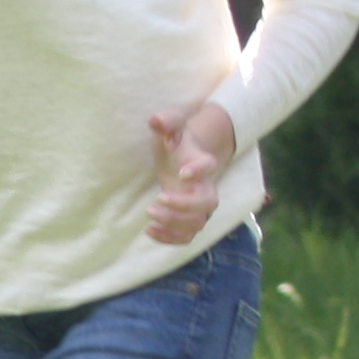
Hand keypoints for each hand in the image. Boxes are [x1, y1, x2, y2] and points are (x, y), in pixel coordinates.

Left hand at [144, 99, 238, 243]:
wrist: (183, 160)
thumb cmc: (175, 143)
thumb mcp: (170, 127)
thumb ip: (166, 122)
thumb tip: (155, 121)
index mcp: (202, 163)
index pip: (210, 166)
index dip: (199, 170)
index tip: (182, 173)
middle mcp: (206, 187)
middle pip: (209, 203)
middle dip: (184, 205)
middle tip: (160, 198)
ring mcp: (198, 207)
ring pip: (198, 224)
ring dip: (174, 223)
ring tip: (149, 212)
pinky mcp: (188, 220)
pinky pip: (186, 237)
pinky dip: (169, 238)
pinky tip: (148, 230)